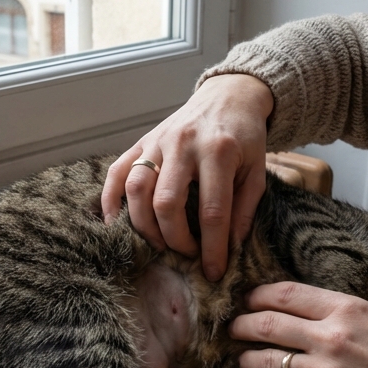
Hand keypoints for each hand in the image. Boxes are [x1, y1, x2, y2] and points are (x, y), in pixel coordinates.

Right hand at [101, 74, 273, 280]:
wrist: (228, 95)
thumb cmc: (245, 137)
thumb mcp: (257, 171)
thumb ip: (244, 209)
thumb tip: (229, 248)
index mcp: (219, 152)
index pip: (212, 211)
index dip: (212, 248)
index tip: (214, 272)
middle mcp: (184, 145)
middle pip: (166, 203)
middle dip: (174, 239)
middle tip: (186, 255)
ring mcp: (158, 141)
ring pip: (137, 189)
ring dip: (143, 225)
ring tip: (158, 243)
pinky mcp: (142, 141)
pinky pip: (117, 172)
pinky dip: (110, 200)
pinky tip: (115, 223)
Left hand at [230, 282, 367, 367]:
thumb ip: (346, 314)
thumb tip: (310, 311)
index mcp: (349, 309)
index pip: (285, 294)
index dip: (258, 296)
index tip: (248, 301)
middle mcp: (332, 338)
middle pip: (267, 324)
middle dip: (242, 325)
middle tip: (232, 329)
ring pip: (268, 362)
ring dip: (249, 360)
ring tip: (244, 360)